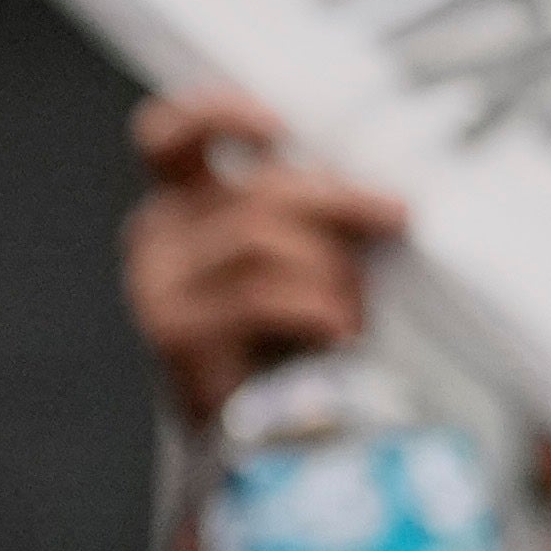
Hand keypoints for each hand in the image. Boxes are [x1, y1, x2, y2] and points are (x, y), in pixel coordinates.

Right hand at [124, 88, 406, 434]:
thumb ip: (310, 211)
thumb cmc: (291, 338)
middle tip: (395, 215)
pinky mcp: (172, 329)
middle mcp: (157, 236)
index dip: (219, 115)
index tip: (278, 129)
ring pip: (264, 238)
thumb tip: (375, 189)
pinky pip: (263, 294)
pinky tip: (334, 333)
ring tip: (350, 312)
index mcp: (184, 206)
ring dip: (330, 272)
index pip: (168, 135)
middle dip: (339, 203)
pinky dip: (315, 309)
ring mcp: (156, 283)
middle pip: (256, 188)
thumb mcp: (304, 254)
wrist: (263, 434)